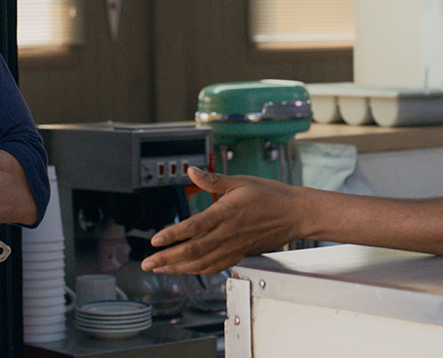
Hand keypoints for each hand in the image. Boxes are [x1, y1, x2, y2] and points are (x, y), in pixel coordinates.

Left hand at [141, 167, 304, 274]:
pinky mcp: (240, 254)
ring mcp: (234, 247)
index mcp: (226, 213)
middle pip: (193, 251)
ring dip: (178, 268)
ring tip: (160, 269)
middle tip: (148, 263)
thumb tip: (191, 171)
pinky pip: (215, 266)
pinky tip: (186, 270)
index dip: (173, 235)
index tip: (156, 240)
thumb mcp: (240, 182)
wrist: (294, 213)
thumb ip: (212, 180)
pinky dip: (198, 271)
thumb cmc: (269, 195)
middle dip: (167, 259)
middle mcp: (228, 233)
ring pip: (202, 263)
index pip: (194, 227)